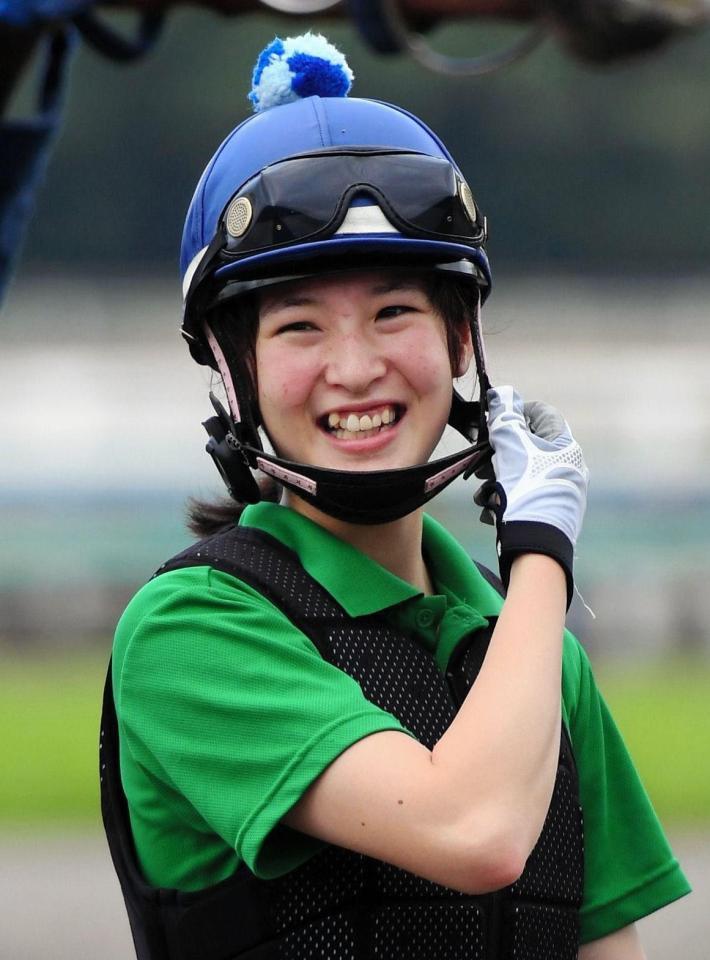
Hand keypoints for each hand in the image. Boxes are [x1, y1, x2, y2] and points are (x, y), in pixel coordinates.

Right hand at [476, 385, 588, 605]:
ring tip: (484, 493)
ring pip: (522, 473)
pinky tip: (493, 510)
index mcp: (566, 447)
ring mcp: (560, 491)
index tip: (493, 423)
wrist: (537, 549)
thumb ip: (505, 418)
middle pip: (529, 445)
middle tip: (483, 463)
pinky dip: (506, 499)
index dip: (515, 413)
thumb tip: (502, 393)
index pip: (541, 414)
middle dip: (500, 453)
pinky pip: (524, 495)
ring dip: (498, 479)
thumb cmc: (527, 494)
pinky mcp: (550, 513)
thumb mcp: (512, 449)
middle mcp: (568, 467)